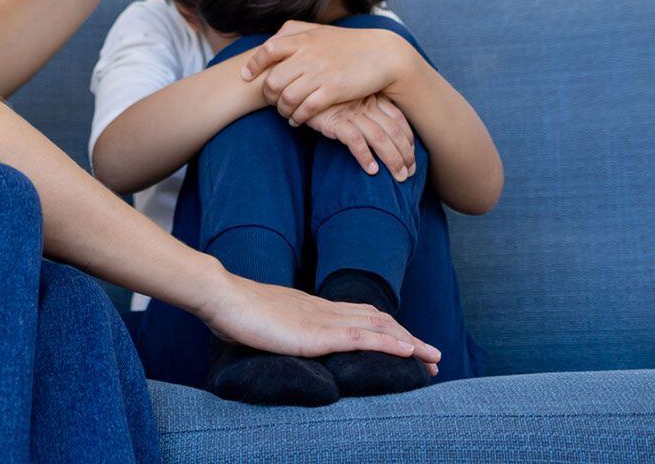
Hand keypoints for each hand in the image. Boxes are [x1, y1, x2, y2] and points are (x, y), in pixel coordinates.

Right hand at [195, 269, 439, 377]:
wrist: (222, 296)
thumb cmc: (235, 311)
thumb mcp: (267, 322)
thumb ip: (282, 329)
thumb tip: (287, 340)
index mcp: (314, 308)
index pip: (362, 315)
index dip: (388, 330)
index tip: (408, 345)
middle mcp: (325, 310)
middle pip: (378, 320)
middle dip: (409, 339)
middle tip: (432, 357)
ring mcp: (322, 321)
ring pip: (378, 327)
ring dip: (409, 343)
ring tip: (432, 358)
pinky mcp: (316, 334)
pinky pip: (361, 338)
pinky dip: (389, 344)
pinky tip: (407, 352)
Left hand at [241, 21, 422, 127]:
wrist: (382, 54)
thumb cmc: (348, 44)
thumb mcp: (320, 32)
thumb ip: (295, 34)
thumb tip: (270, 41)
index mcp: (304, 38)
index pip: (267, 50)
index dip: (253, 65)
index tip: (246, 76)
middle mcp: (308, 55)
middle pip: (272, 80)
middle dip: (267, 94)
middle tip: (270, 101)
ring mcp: (320, 73)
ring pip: (286, 97)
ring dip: (281, 109)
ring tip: (284, 112)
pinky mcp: (333, 90)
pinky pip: (305, 109)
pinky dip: (297, 117)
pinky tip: (297, 120)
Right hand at [307, 93, 416, 181]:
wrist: (297, 87)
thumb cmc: (324, 97)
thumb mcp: (349, 100)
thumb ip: (365, 110)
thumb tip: (381, 132)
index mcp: (372, 98)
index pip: (398, 119)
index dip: (408, 138)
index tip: (412, 155)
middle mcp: (365, 105)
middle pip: (393, 131)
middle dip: (405, 153)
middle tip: (410, 172)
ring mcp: (351, 113)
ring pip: (380, 138)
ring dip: (392, 159)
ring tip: (399, 176)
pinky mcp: (335, 122)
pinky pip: (355, 140)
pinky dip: (365, 156)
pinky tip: (372, 170)